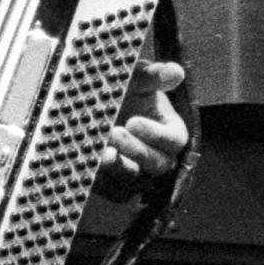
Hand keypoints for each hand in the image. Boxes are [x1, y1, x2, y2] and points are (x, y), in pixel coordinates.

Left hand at [95, 58, 188, 199]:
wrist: (94, 106)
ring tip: (99, 151)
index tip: (133, 122)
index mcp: (170, 132)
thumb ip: (153, 76)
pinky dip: (102, 181)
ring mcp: (139, 173)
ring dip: (118, 168)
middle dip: (135, 150)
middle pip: (158, 164)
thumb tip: (175, 72)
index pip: (174, 140)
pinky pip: (114, 192)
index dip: (155, 134)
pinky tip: (89, 164)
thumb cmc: (123, 91)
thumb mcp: (135, 79)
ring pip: (136, 181)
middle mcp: (158, 157)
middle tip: (112, 133)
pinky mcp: (116, 185)